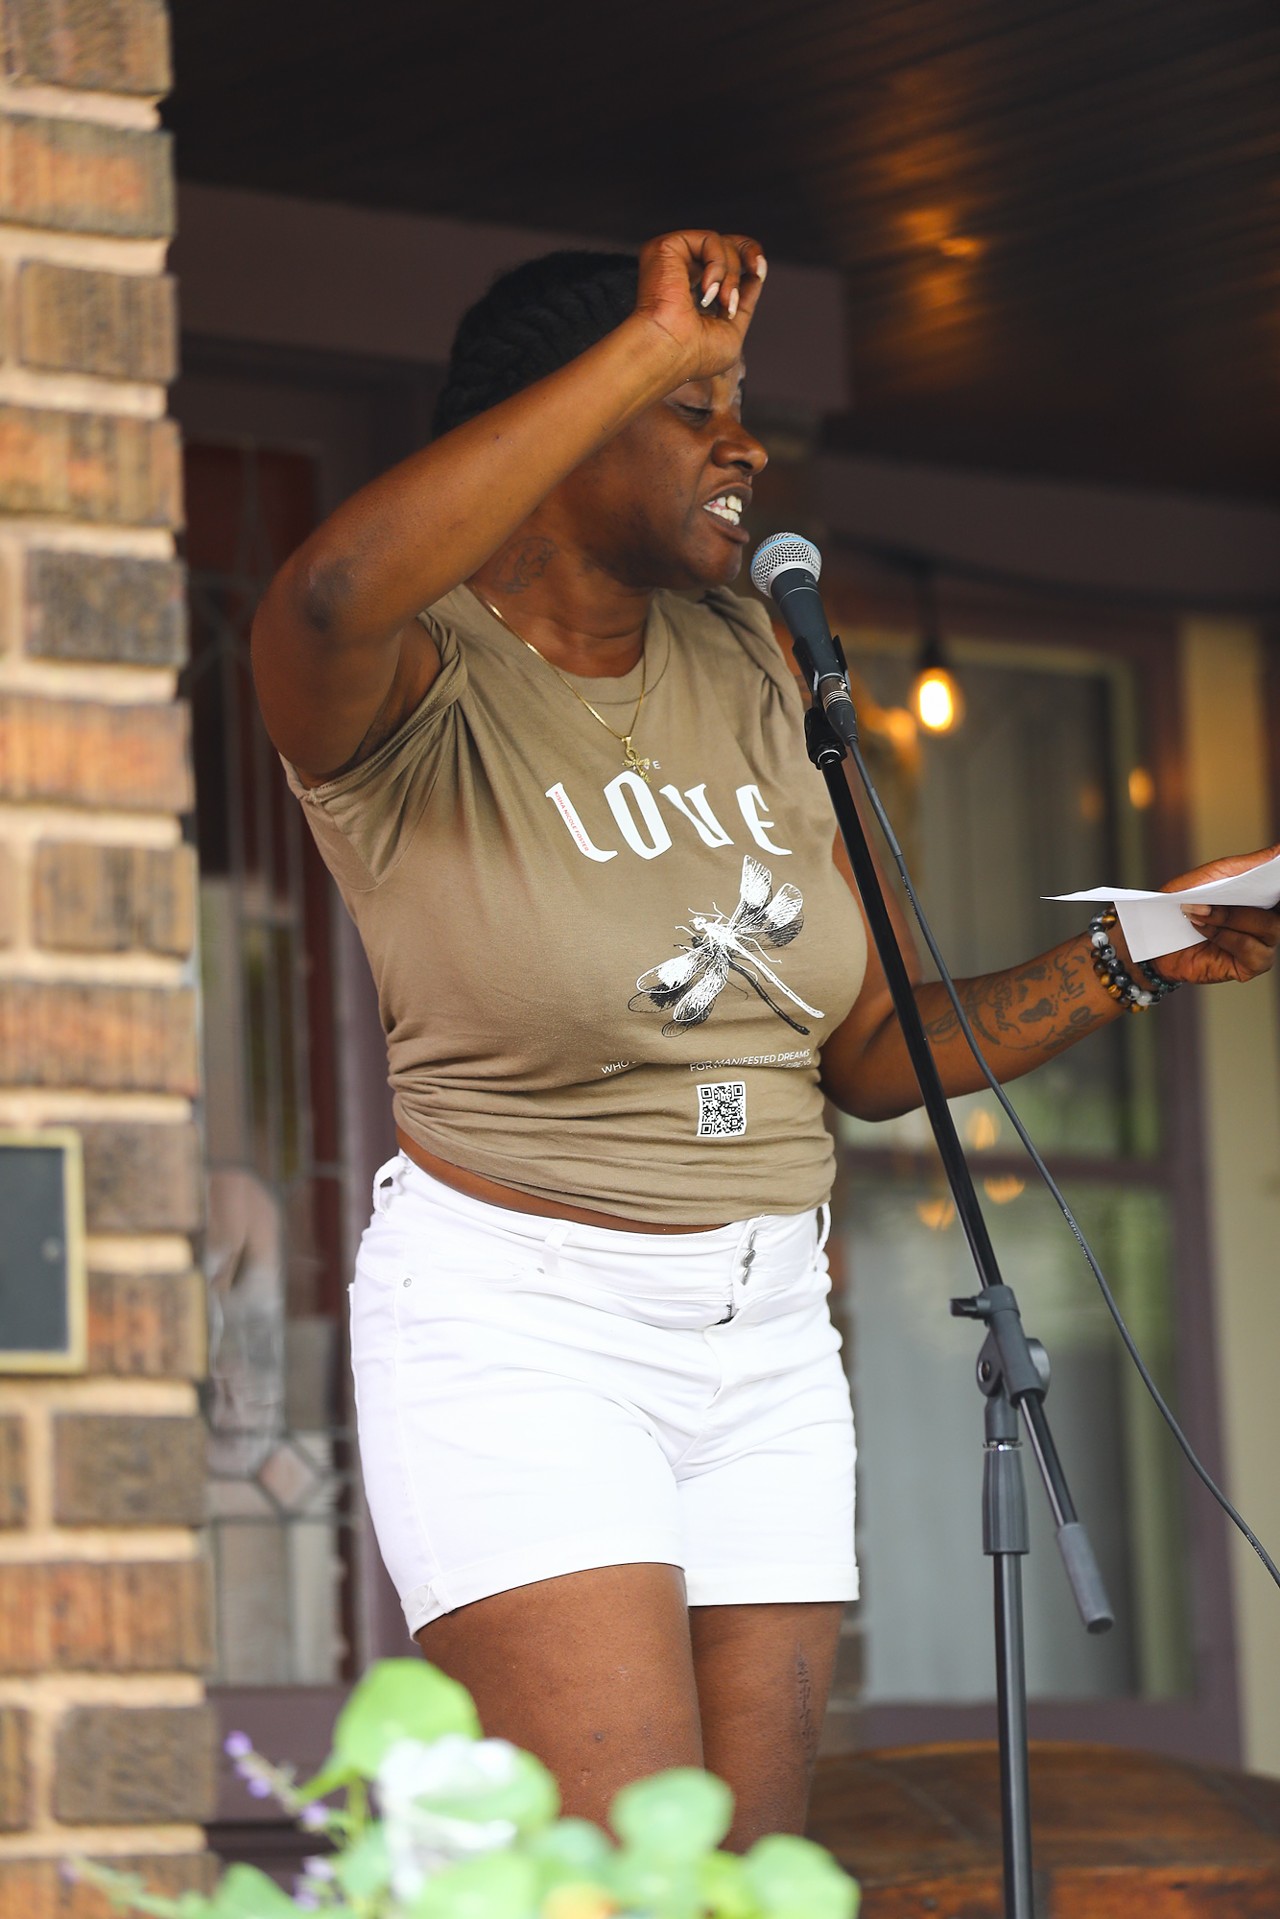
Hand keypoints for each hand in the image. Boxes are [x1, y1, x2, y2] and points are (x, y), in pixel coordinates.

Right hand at [633, 229, 767, 381]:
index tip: (759, 272)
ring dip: (731, 275)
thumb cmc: (694, 355)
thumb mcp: (732, 330)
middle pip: (725, 241)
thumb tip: (756, 275)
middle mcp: (679, 271)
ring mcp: (671, 258)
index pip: (722, 262)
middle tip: (756, 271)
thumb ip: (744, 302)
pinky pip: (710, 239)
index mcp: (690, 290)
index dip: (747, 258)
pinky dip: (718, 264)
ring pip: (721, 243)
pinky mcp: (666, 247)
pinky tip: (707, 291)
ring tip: (720, 301)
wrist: (669, 354)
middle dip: (748, 252)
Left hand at [1149, 842, 1279, 985]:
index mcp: (1266, 893)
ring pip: (1268, 926)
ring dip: (1230, 917)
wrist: (1157, 938)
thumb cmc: (1186, 903)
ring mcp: (1266, 942)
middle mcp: (1273, 916)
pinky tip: (1200, 928)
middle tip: (1229, 889)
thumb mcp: (1212, 876)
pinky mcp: (1254, 964)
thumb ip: (1249, 865)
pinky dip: (1224, 936)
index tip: (1278, 862)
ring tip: (1199, 911)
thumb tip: (1279, 849)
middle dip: (1261, 893)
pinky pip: (1249, 948)